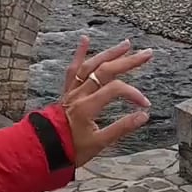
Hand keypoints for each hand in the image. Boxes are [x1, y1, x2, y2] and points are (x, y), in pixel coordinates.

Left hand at [61, 36, 154, 167]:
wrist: (43, 151)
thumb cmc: (70, 149)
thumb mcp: (99, 144)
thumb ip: (121, 128)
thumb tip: (143, 116)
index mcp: (87, 107)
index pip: (115, 90)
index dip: (133, 94)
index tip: (144, 104)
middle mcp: (79, 94)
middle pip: (105, 70)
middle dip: (128, 61)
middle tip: (147, 54)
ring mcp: (72, 91)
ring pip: (91, 66)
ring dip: (109, 53)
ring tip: (126, 44)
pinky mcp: (67, 92)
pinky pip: (73, 70)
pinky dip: (79, 54)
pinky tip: (85, 39)